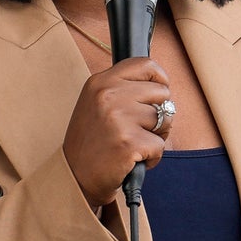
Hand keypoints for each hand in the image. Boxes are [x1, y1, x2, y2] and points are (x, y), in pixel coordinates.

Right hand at [62, 57, 172, 208]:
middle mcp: (108, 95)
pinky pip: (160, 145)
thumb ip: (122, 89)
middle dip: (159, 112)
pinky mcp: (129, 142)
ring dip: (156, 135)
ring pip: (165, 118)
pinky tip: (132, 158)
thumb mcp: (96, 103)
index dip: (159, 78)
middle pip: (162, 92)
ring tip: (133, 143)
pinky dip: (152, 157)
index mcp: (99, 82)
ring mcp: (119, 118)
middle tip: (140, 128)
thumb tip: (161, 85)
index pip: (145, 65)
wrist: (75, 175)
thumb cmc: (90, 141)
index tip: (156, 93)